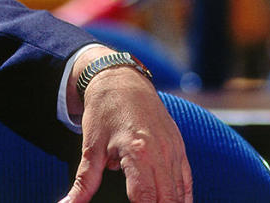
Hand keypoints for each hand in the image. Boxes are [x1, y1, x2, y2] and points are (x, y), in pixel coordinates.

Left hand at [60, 51, 192, 202]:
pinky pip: (187, 180)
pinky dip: (183, 197)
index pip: (146, 200)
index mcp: (138, 153)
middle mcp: (161, 153)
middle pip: (167, 200)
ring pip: (180, 193)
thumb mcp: (90, 148)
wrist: (121, 79)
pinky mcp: (179, 147)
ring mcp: (173, 150)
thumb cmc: (104, 112)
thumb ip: (83, 183)